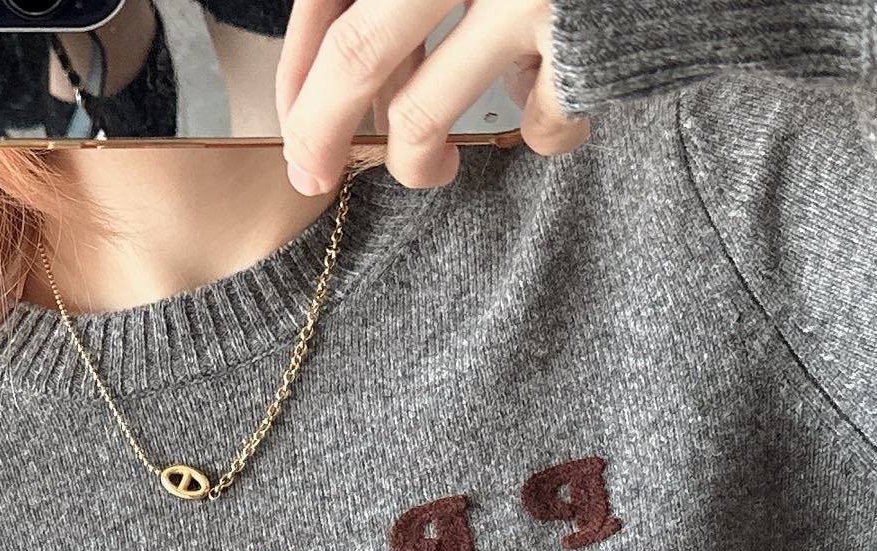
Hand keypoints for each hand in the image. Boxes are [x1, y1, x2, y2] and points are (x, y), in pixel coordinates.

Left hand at [275, 0, 590, 194]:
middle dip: (320, 133)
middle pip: (358, 57)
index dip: (299, 71)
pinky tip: (552, 106)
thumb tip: (343, 82)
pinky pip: (534, 123)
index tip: (293, 127)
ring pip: (425, 114)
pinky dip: (537, 130)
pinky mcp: (584, 47)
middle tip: (312, 178)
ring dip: (414, 163)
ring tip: (430, 172)